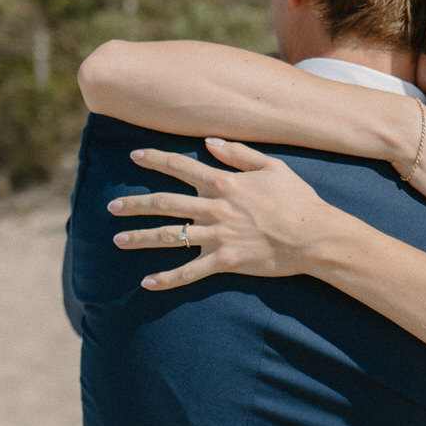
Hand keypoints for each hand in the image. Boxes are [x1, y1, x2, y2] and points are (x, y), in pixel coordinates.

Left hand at [108, 139, 330, 289]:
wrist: (314, 236)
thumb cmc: (297, 199)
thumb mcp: (272, 166)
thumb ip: (238, 153)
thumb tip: (210, 142)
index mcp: (223, 182)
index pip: (180, 167)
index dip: (155, 160)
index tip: (134, 156)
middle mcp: (214, 208)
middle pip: (164, 203)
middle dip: (134, 204)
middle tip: (111, 207)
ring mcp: (217, 237)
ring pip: (170, 236)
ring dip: (141, 238)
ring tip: (118, 240)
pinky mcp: (224, 262)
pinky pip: (190, 273)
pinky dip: (167, 279)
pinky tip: (147, 283)